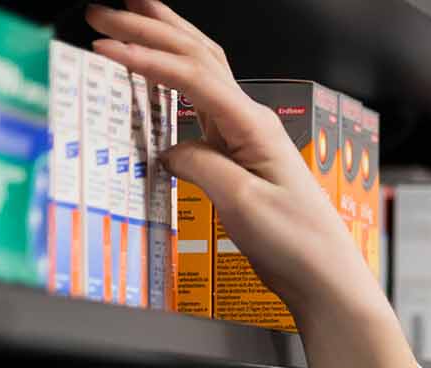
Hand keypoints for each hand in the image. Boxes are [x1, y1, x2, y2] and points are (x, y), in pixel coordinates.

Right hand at [86, 0, 375, 323]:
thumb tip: (169, 150)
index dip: (146, 56)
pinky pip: (200, 108)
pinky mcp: (239, 159)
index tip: (105, 46)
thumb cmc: (298, 244)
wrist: (324, 278)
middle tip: (107, 13)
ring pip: (202, 74)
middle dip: (151, 29)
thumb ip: (201, 166)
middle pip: (198, 57)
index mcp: (253, 126)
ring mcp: (246, 139)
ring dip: (165, 42)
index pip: (192, 75)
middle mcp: (252, 124)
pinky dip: (174, 82)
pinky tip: (157, 78)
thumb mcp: (242, 203)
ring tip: (132, 19)